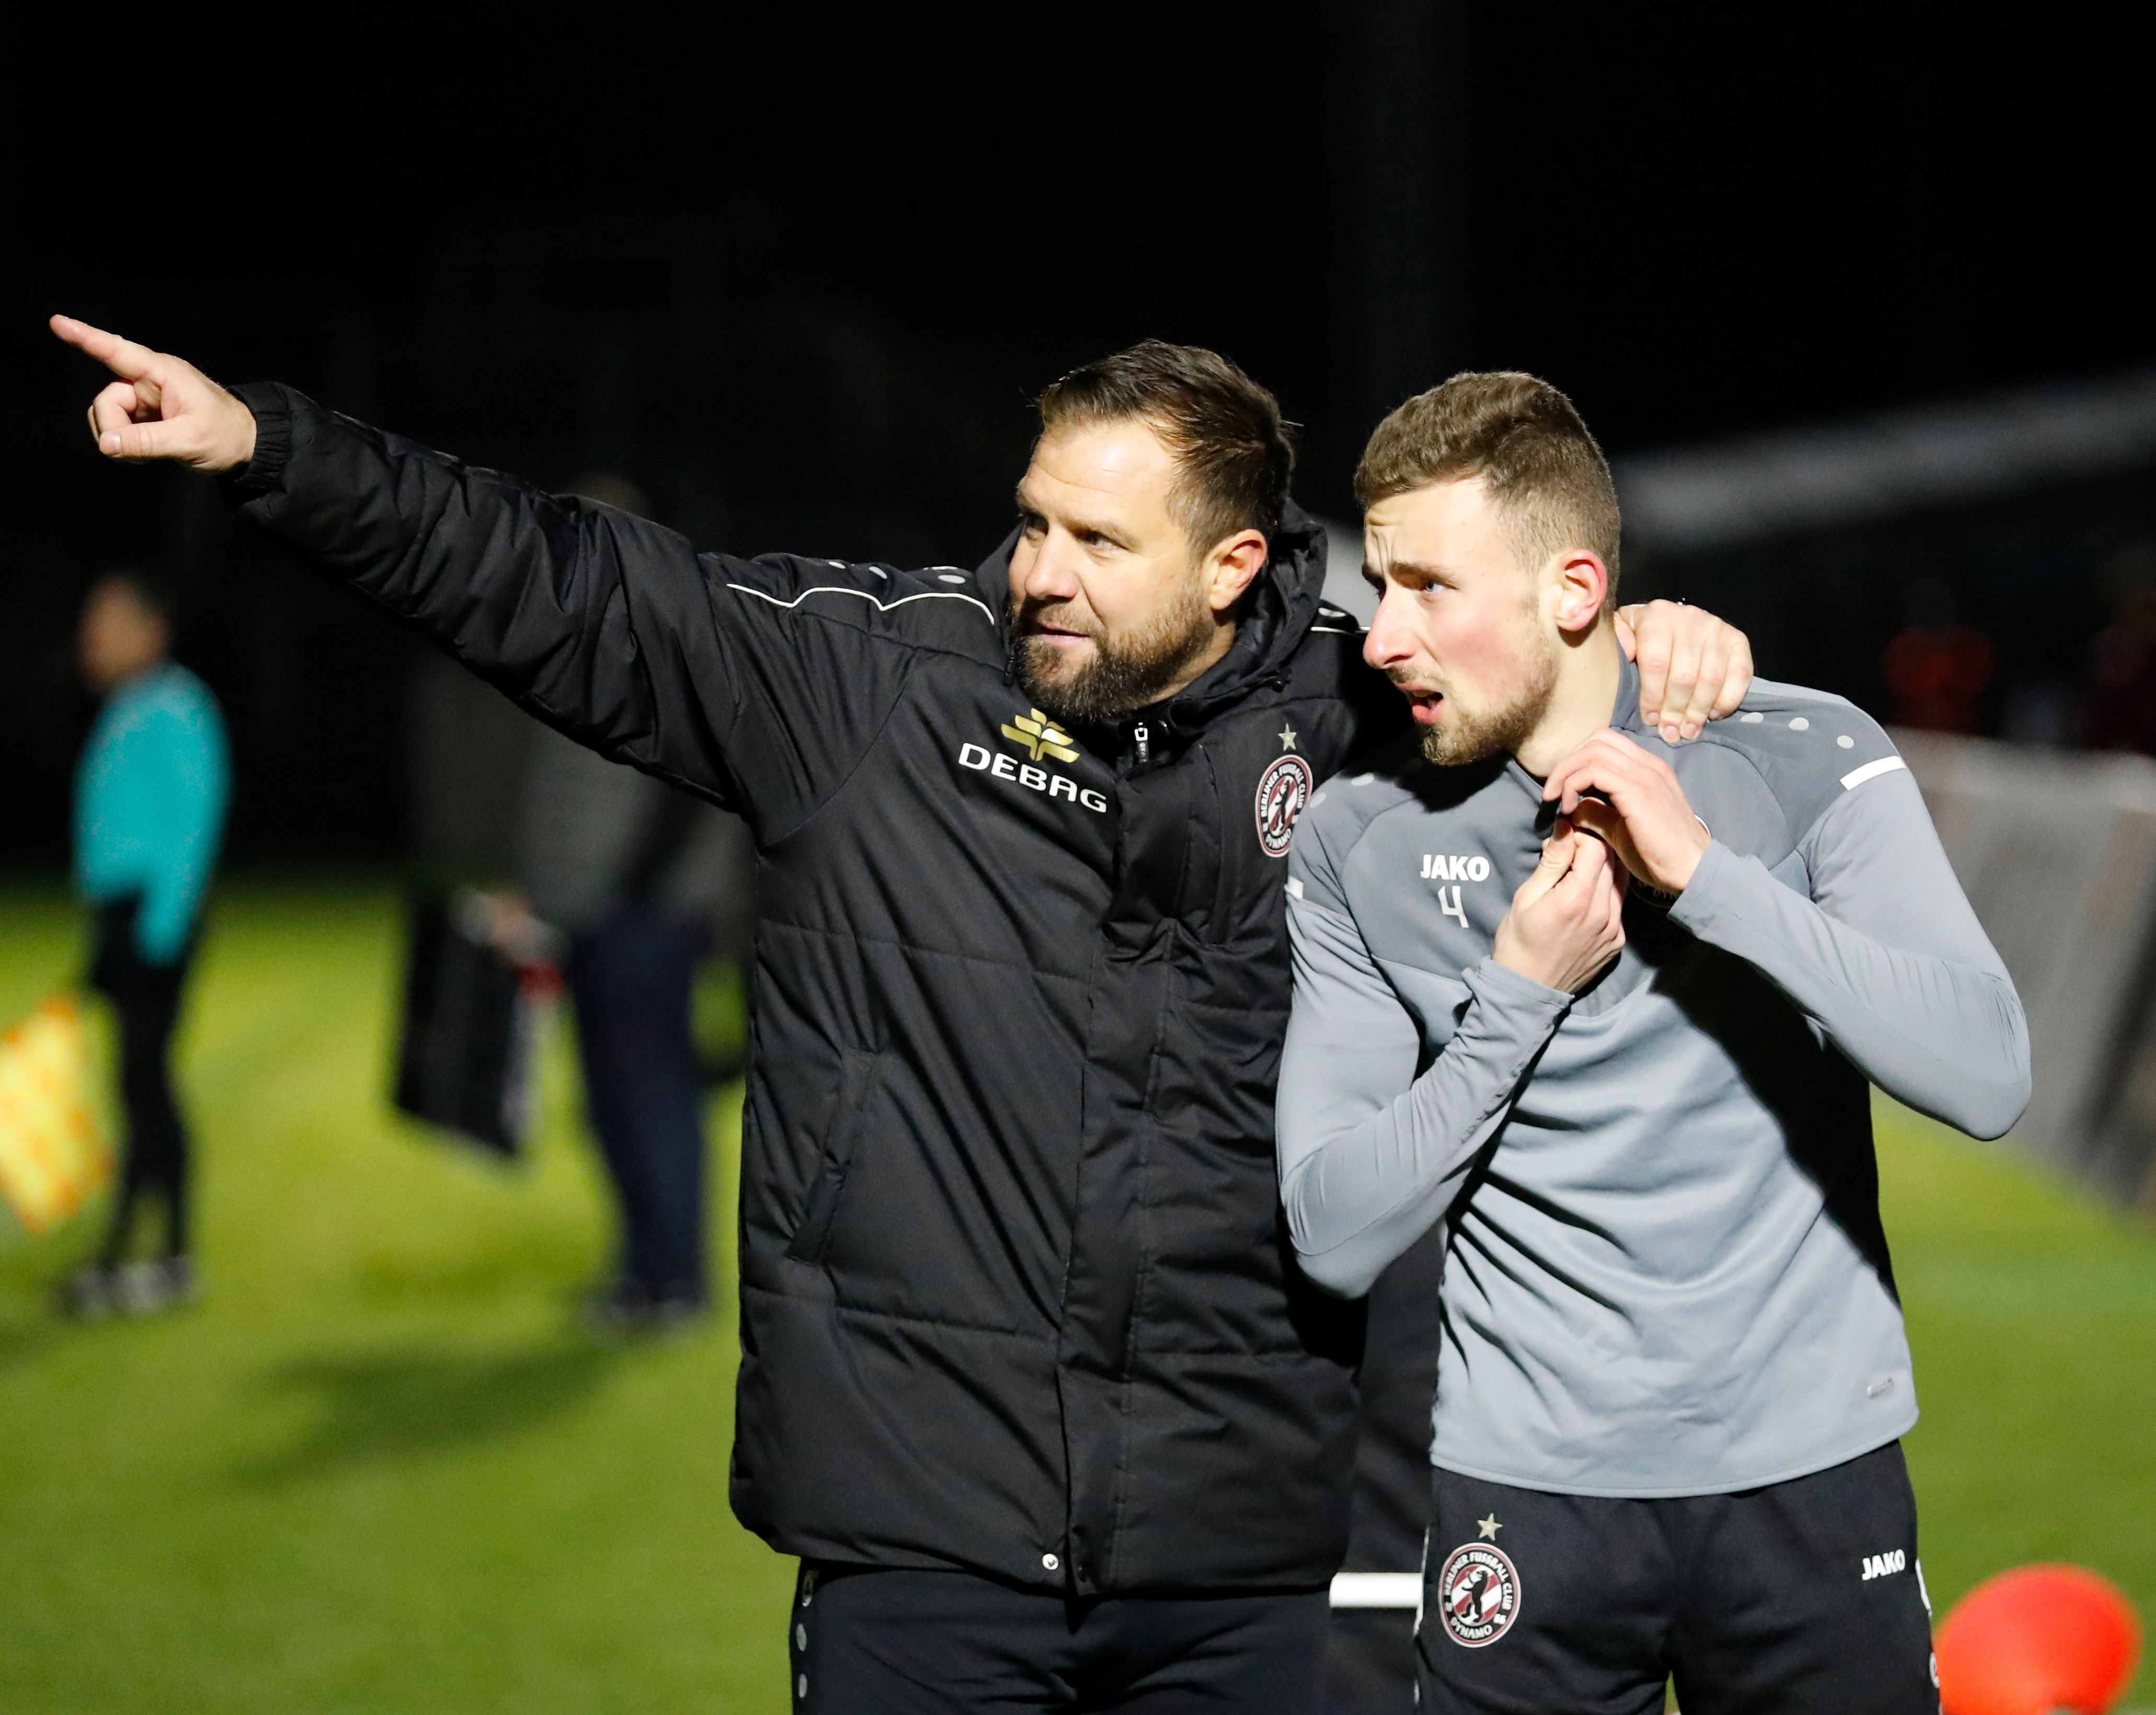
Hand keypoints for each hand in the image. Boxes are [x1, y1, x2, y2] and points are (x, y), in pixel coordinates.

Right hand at [50, 315, 256, 471]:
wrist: (247, 445)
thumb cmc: (227, 435)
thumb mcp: (190, 441)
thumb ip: (148, 442)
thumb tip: (107, 444)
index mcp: (163, 373)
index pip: (117, 351)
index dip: (86, 337)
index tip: (57, 322)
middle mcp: (149, 381)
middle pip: (105, 400)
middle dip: (114, 428)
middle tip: (140, 451)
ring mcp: (144, 399)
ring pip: (107, 415)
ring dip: (120, 438)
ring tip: (151, 452)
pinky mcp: (144, 415)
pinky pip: (117, 428)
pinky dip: (125, 444)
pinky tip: (147, 452)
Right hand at [1492, 824, 1627, 992]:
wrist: (1529, 989)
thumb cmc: (1519, 942)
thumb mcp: (1526, 897)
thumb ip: (1552, 863)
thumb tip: (1565, 830)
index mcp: (1577, 899)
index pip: (1596, 848)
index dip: (1580, 837)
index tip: (1564, 840)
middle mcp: (1603, 914)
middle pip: (1612, 861)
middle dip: (1593, 848)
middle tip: (1572, 851)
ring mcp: (1614, 930)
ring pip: (1619, 882)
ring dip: (1603, 869)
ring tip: (1580, 871)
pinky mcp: (1617, 942)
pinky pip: (1619, 905)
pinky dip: (1606, 893)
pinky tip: (1586, 898)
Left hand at [1541, 728, 1711, 894]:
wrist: (1692, 869)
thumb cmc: (1659, 854)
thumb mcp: (1620, 829)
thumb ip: (1599, 812)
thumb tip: (1573, 806)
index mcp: (1648, 769)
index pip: (1606, 743)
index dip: (1578, 760)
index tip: (1562, 788)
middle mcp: (1648, 764)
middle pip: (1596, 739)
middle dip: (1567, 762)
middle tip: (1553, 792)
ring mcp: (1645, 774)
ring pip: (1592, 751)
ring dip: (1565, 773)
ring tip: (1557, 801)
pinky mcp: (1638, 790)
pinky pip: (1594, 771)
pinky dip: (1573, 785)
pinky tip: (1568, 809)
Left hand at [1615, 599, 1752, 742]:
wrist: (1671, 618)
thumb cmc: (1641, 633)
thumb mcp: (1622, 630)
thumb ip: (1618, 639)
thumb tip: (1626, 653)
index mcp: (1657, 616)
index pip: (1656, 664)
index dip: (1652, 697)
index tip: (1650, 720)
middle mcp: (1690, 618)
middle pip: (1684, 677)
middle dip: (1675, 711)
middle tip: (1670, 732)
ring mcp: (1717, 628)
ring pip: (1711, 680)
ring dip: (1699, 712)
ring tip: (1688, 730)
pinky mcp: (1738, 640)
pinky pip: (1740, 675)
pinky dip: (1727, 700)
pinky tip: (1713, 714)